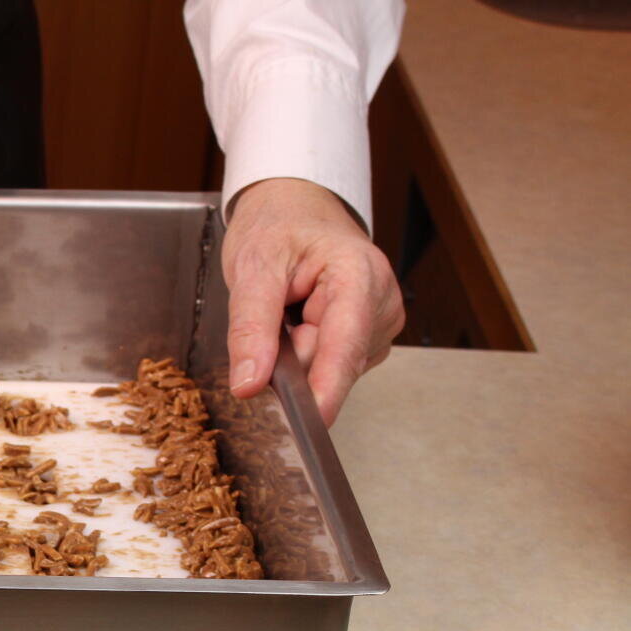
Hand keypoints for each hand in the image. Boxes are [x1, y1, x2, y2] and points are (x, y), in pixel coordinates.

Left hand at [221, 177, 404, 424]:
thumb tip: (250, 384)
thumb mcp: (252, 269)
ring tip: (289, 311)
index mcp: (359, 275)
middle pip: (332, 363)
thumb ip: (250, 329)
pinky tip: (301, 322)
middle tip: (274, 315)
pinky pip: (327, 365)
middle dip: (292, 359)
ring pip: (327, 369)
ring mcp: (378, 323)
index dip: (327, 387)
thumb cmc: (277, 227)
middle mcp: (381, 302)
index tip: (311, 421)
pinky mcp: (367, 339)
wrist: (293, 208)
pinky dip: (304, 353)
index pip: (345, 345)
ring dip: (296, 354)